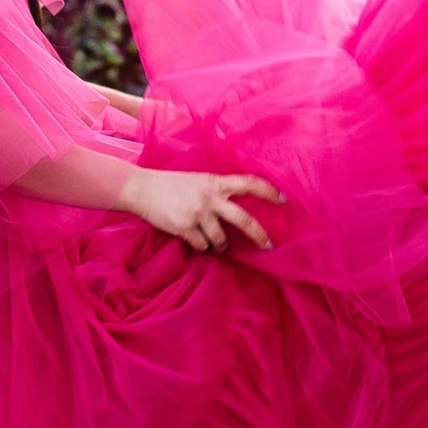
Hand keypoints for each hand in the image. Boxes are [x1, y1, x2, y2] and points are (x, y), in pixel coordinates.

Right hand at [118, 168, 283, 253]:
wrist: (143, 188)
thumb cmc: (171, 184)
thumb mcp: (198, 181)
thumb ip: (217, 192)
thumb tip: (234, 214)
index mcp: (215, 182)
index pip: (249, 183)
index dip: (269, 191)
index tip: (284, 200)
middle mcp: (210, 197)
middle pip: (243, 219)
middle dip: (259, 235)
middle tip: (268, 245)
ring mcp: (198, 213)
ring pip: (221, 240)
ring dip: (220, 246)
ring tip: (216, 244)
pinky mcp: (185, 228)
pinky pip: (202, 246)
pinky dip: (200, 246)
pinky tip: (193, 239)